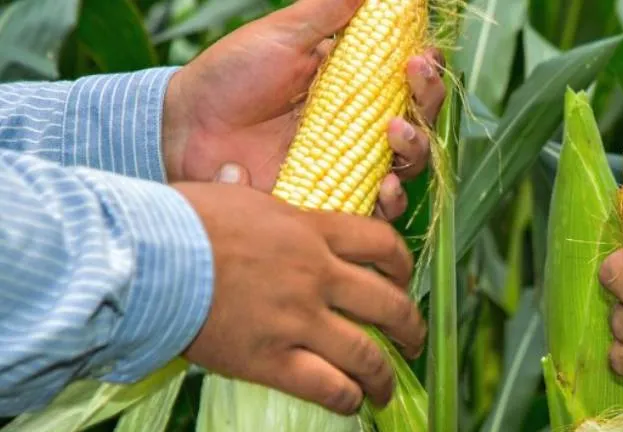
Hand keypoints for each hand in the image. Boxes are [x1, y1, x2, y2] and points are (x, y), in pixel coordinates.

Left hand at [162, 0, 445, 220]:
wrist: (184, 129)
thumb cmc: (230, 77)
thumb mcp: (282, 34)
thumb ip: (329, 9)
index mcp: (354, 84)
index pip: (409, 79)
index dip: (425, 68)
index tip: (420, 54)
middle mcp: (361, 126)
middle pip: (420, 119)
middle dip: (428, 98)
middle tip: (414, 77)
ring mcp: (350, 165)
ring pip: (408, 165)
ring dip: (415, 147)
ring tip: (395, 130)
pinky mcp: (334, 200)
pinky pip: (377, 211)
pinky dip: (389, 200)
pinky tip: (383, 185)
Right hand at [176, 182, 425, 414]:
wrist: (143, 258)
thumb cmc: (176, 219)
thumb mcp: (227, 193)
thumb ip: (251, 194)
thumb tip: (237, 170)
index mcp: (311, 231)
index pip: (382, 244)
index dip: (403, 265)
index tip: (404, 279)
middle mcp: (317, 275)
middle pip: (388, 304)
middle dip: (409, 326)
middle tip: (413, 341)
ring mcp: (299, 320)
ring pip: (366, 354)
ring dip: (384, 376)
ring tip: (387, 389)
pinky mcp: (271, 361)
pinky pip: (327, 387)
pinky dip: (346, 399)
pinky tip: (351, 406)